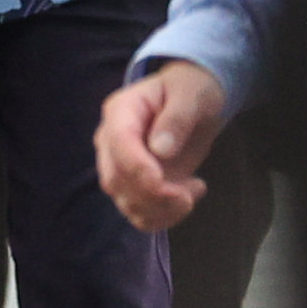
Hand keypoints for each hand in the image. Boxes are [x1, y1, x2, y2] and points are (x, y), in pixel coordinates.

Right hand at [95, 60, 228, 232]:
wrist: (193, 102)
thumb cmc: (189, 90)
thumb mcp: (191, 93)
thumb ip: (177, 117)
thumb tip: (160, 149)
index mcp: (121, 112)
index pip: (117, 143)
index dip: (137, 168)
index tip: (163, 184)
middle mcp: (112, 142)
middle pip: (115, 179)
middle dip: (151, 196)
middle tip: (188, 195)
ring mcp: (121, 167)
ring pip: (126, 203)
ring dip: (161, 210)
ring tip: (194, 190)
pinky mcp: (137, 188)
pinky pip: (141, 214)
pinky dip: (165, 217)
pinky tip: (190, 196)